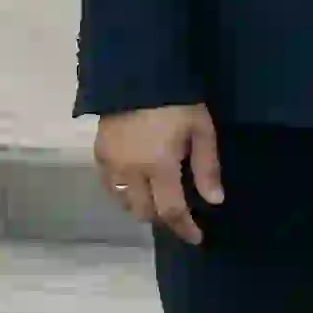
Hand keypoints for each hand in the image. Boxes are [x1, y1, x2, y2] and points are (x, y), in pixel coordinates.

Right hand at [95, 104, 222, 249]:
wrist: (137, 73)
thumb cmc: (177, 101)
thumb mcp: (201, 129)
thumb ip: (206, 167)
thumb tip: (214, 201)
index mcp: (159, 166)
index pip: (171, 211)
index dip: (184, 228)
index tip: (196, 238)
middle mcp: (131, 171)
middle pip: (145, 212)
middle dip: (163, 217)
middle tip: (178, 210)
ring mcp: (111, 164)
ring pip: (124, 202)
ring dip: (142, 205)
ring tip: (157, 196)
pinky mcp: (98, 153)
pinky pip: (110, 185)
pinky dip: (124, 191)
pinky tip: (136, 181)